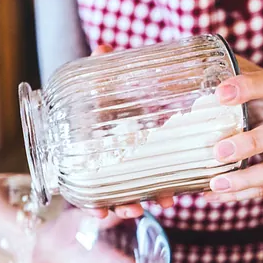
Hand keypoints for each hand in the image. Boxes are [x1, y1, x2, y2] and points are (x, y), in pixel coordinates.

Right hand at [86, 45, 173, 218]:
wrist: (124, 89)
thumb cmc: (106, 91)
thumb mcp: (102, 82)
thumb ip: (99, 69)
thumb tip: (101, 49)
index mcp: (93, 150)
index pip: (88, 183)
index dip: (92, 202)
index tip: (99, 213)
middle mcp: (109, 161)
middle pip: (113, 193)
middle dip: (123, 205)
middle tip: (133, 209)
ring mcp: (130, 162)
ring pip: (136, 189)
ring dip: (149, 199)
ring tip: (162, 202)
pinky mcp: (151, 156)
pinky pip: (155, 178)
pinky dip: (163, 187)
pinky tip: (174, 193)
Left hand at [205, 68, 262, 202]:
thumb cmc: (255, 93)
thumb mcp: (246, 78)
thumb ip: (223, 74)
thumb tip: (174, 73)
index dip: (251, 88)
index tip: (221, 94)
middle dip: (251, 144)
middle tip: (219, 151)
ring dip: (245, 180)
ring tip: (215, 184)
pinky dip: (238, 193)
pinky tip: (212, 193)